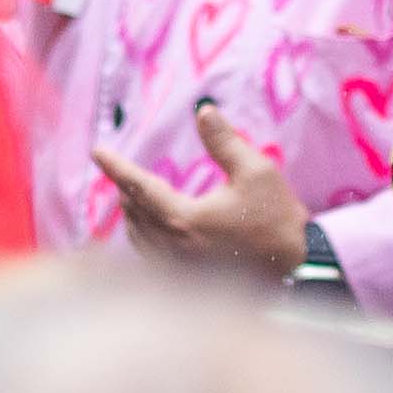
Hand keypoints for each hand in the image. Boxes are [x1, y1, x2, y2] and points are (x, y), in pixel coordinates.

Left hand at [94, 103, 312, 277]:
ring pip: (138, 237)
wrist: (296, 274)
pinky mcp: (185, 282)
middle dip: (126, 188)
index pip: (139, 187)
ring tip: (131, 195)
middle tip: (120, 170)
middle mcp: (172, 247)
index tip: (97, 151)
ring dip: (132, 213)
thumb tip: (203, 111)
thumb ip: (225, 142)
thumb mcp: (257, 172)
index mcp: (184, 219)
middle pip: (134, 212)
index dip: (116, 166)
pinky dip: (143, 236)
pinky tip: (149, 228)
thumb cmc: (277, 221)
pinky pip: (149, 256)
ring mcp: (176, 269)